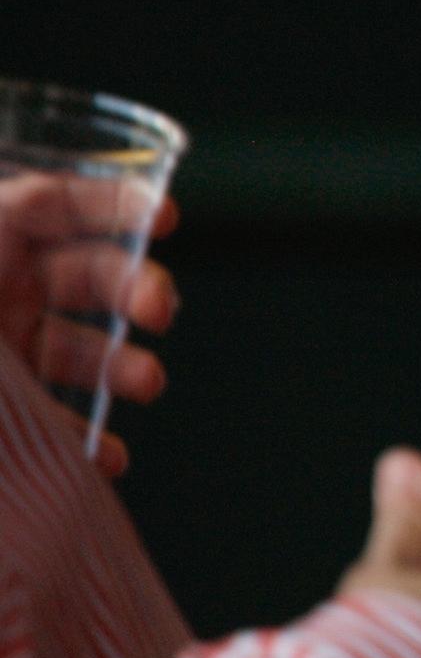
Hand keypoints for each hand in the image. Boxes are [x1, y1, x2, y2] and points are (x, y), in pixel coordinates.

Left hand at [0, 169, 177, 474]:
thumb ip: (18, 245)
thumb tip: (115, 242)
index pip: (50, 204)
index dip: (112, 202)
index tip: (167, 218)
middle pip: (83, 273)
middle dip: (135, 288)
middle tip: (161, 311)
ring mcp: (0, 348)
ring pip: (76, 346)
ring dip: (121, 363)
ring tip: (148, 382)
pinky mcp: (1, 404)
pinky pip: (48, 415)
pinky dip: (82, 435)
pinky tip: (105, 455)